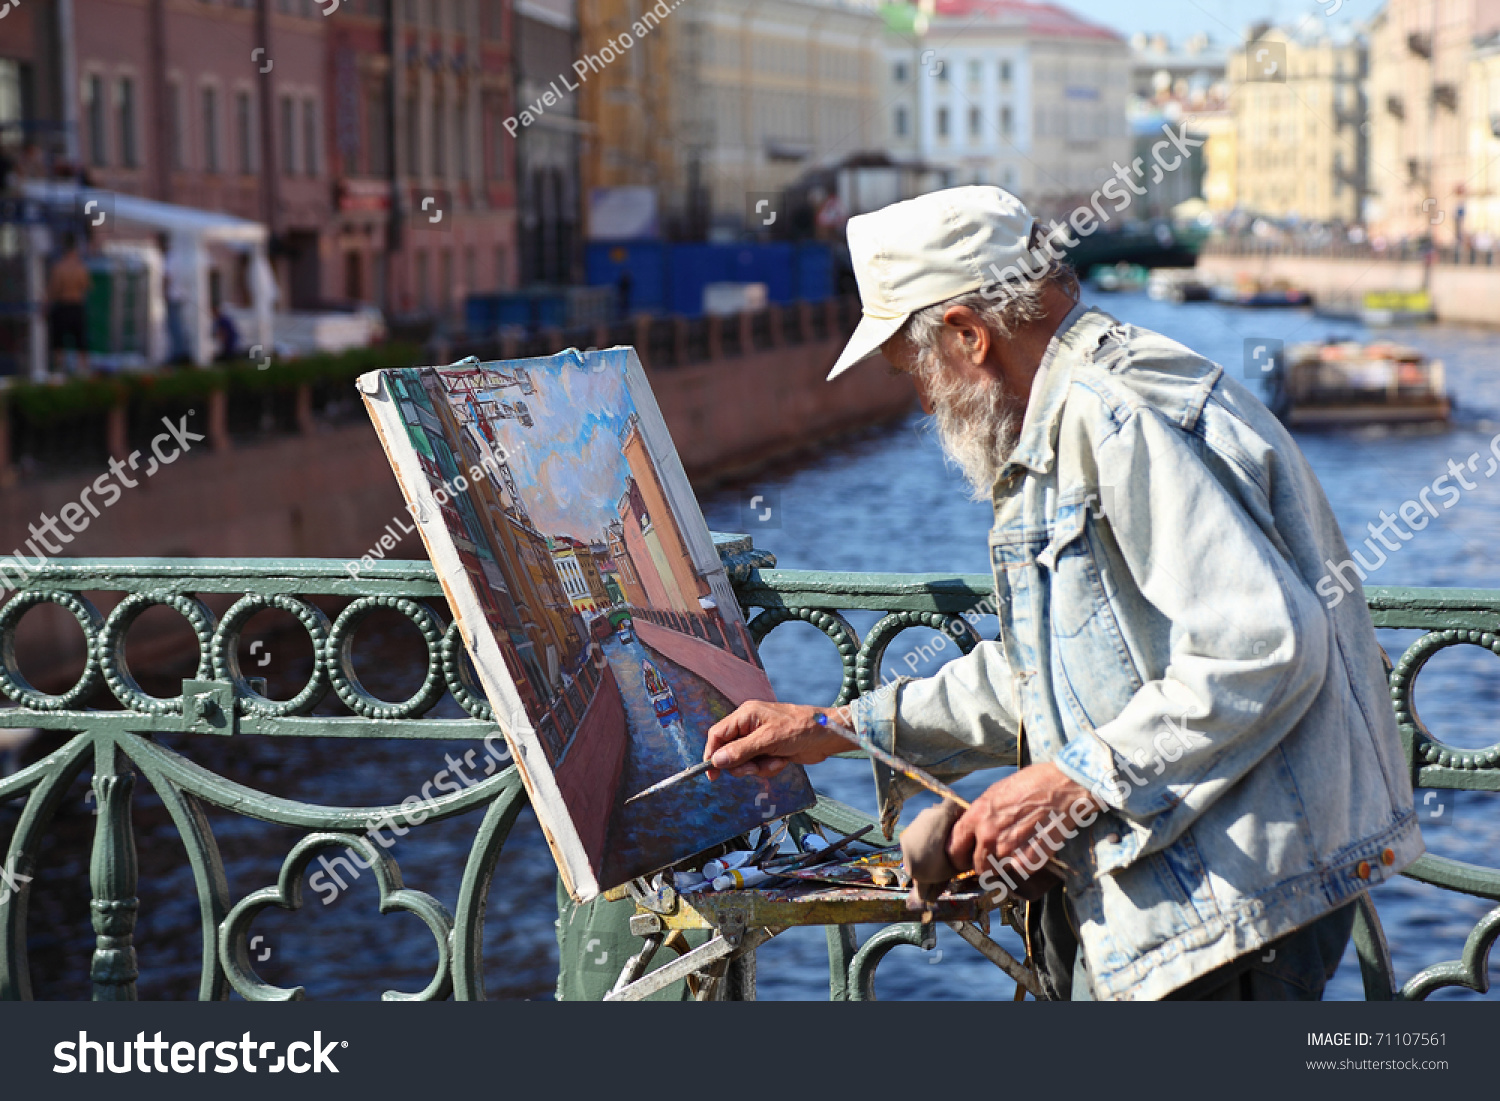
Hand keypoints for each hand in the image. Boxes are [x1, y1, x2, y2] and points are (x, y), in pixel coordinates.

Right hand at [703, 701, 854, 779]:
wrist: (828, 736)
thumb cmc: (800, 729)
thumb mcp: (768, 740)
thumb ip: (741, 751)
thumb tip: (716, 761)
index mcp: (745, 715)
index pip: (717, 735)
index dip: (712, 754)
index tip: (712, 774)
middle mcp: (749, 726)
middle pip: (729, 752)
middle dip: (743, 764)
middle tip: (755, 768)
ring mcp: (760, 739)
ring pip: (745, 762)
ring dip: (759, 767)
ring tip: (776, 761)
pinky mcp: (770, 750)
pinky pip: (759, 765)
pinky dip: (770, 767)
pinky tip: (783, 761)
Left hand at [947, 762, 1097, 887]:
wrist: (1063, 786)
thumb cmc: (1032, 783)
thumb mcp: (996, 792)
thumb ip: (981, 814)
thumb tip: (974, 830)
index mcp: (977, 815)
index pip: (954, 847)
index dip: (959, 855)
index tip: (966, 857)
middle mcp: (988, 834)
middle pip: (977, 866)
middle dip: (984, 864)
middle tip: (995, 857)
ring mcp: (1009, 849)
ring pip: (998, 871)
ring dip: (1004, 866)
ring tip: (1016, 851)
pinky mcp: (1029, 859)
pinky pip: (1019, 872)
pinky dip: (1023, 867)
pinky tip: (1030, 852)